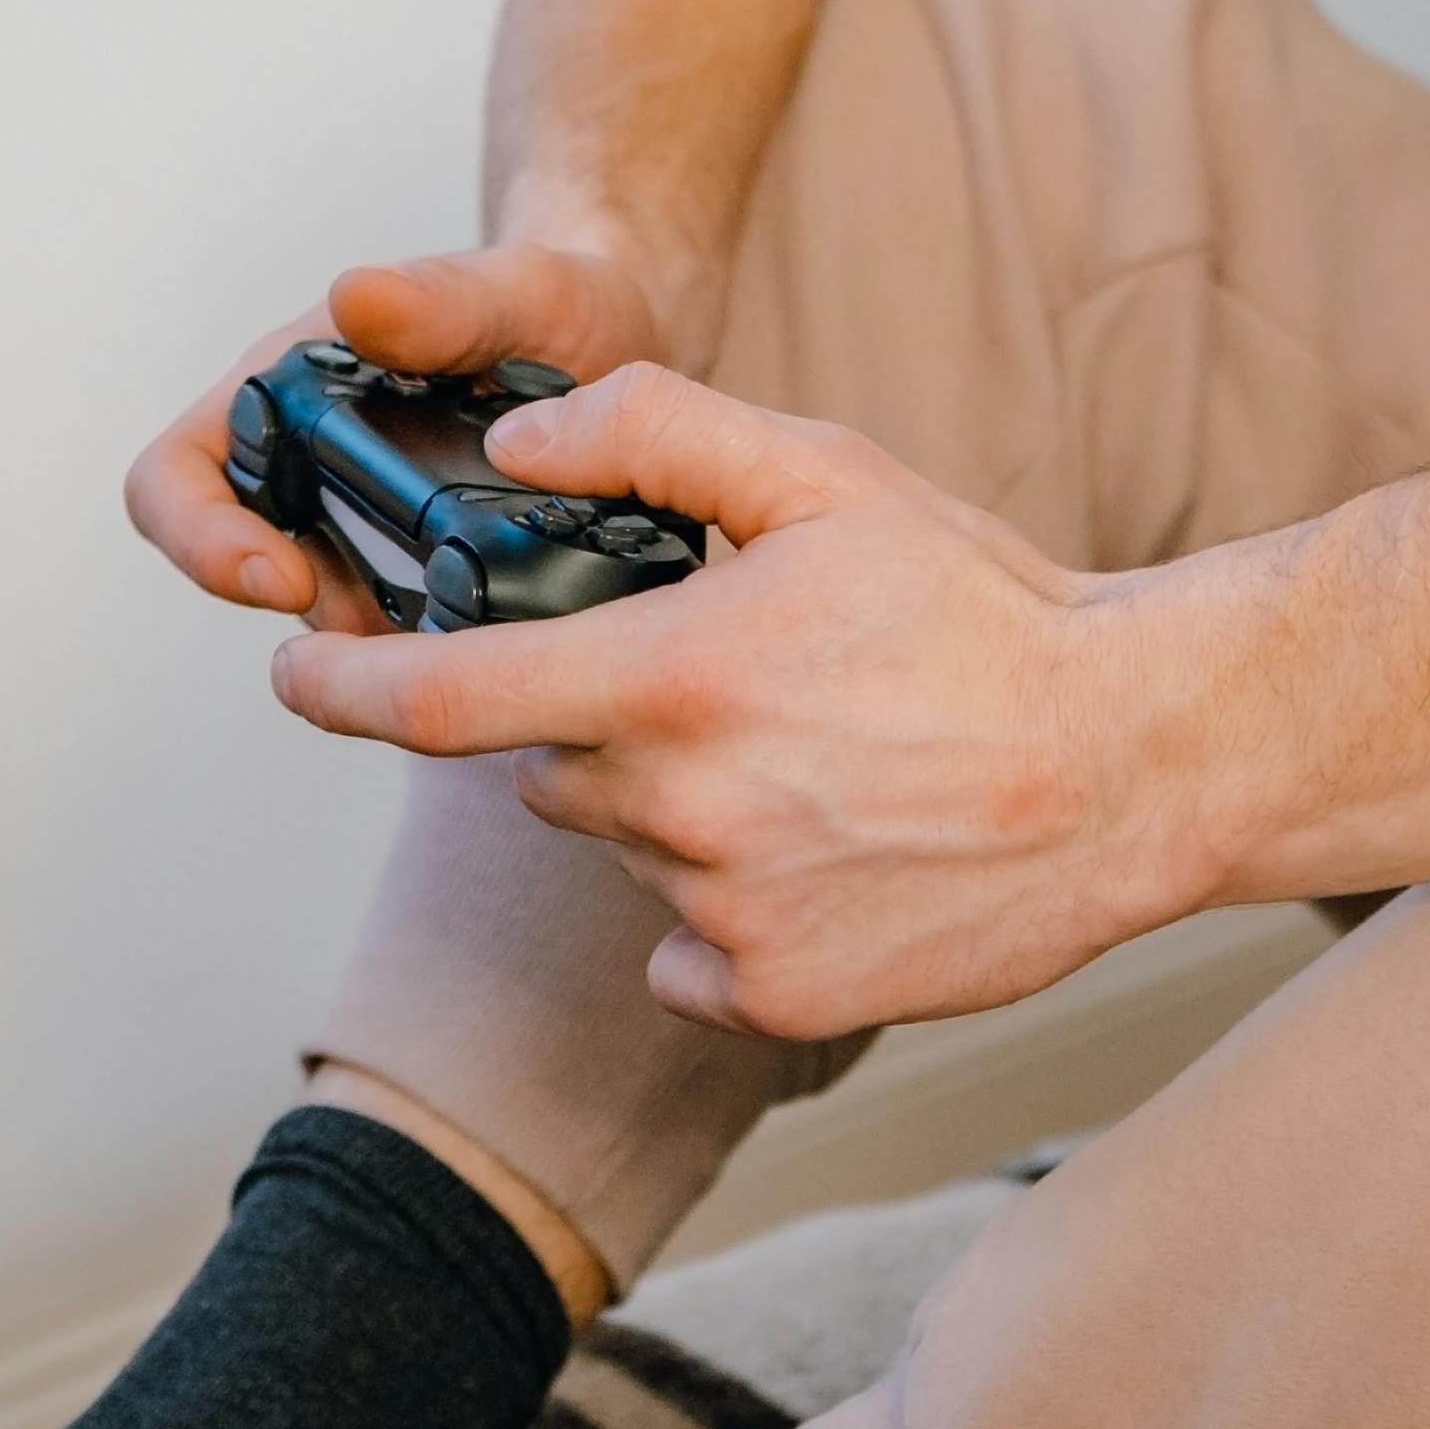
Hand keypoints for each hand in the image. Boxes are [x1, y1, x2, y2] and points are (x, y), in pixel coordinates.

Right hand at [123, 242, 668, 619]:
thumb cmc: (555, 307)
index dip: (201, 539)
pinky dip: (441, 659)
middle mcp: (307, 472)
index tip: (280, 575)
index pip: (176, 479)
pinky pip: (405, 650)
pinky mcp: (424, 588)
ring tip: (469, 634)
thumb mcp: (518, 293)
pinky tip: (508, 649)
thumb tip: (355, 299)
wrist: (624, 351)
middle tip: (388, 628)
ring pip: (330, 627)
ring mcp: (361, 538)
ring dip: (380, 649)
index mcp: (287, 393)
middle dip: (306, 611)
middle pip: (243, 570)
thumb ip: (443, 299)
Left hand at [262, 364, 1221, 1034]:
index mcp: (669, 682)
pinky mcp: (777, 996)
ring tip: (813, 768)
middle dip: (602, 728)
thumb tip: (511, 447)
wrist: (1131, 766)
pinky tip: (827, 855)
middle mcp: (678, 816)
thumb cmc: (984, 618)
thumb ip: (651, 433)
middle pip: (552, 775)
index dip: (343, 691)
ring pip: (632, 860)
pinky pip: (687, 955)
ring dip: (679, 815)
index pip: (439, 701)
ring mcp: (725, 921)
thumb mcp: (825, 476)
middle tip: (730, 688)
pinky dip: (727, 913)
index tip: (298, 677)